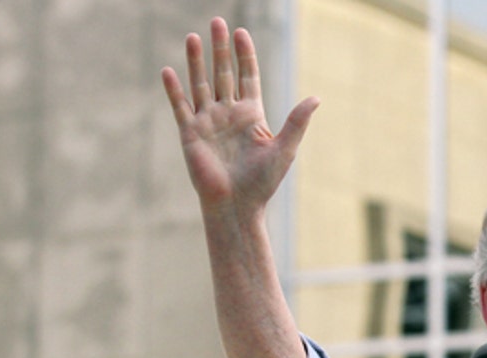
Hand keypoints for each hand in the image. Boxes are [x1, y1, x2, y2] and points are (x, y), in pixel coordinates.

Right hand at [160, 17, 318, 216]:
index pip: (247, 77)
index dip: (244, 55)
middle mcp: (228, 114)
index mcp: (251, 115)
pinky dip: (174, 90)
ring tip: (194, 37)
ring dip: (197, 61)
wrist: (238, 206)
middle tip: (217, 22)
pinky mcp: (190, 135)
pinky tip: (169, 71)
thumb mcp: (285, 149)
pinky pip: (181, 107)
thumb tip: (317, 98)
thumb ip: (297, 121)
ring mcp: (208, 122)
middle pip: (223, 74)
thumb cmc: (263, 182)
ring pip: (201, 84)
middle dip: (220, 49)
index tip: (241, 33)